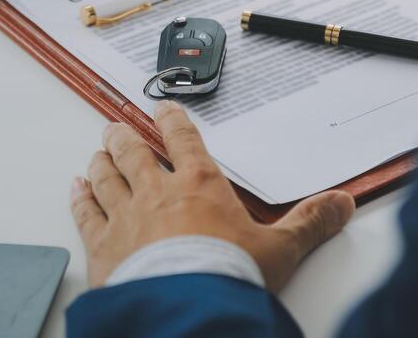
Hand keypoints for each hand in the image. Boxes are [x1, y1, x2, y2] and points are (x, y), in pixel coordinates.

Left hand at [70, 102, 354, 290]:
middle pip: (133, 151)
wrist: (185, 310)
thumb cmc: (227, 276)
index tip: (162, 107)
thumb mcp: (279, 250)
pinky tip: (75, 189)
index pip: (182, 137)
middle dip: (124, 136)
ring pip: (106, 177)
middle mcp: (157, 191)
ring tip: (96, 152)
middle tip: (115, 127)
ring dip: (101, 162)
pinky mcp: (103, 247)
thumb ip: (309, 223)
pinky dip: (79, 199)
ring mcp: (125, 217)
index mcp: (199, 183)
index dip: (170, 118)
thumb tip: (342, 204)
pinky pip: (86, 214)